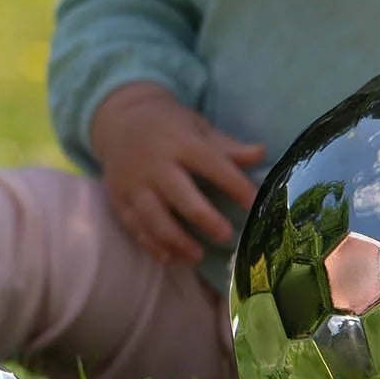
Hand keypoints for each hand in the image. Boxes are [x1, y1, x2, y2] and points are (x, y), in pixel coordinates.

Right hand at [88, 82, 265, 265]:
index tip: (254, 203)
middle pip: (181, 195)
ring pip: (154, 217)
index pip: (212, 164)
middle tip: (226, 236)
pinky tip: (169, 258)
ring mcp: (133, 183)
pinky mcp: (118, 198)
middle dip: (204, 218)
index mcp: (180, 142)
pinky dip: (151, 244)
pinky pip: (134, 226)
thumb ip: (228, 148)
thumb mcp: (198, 128)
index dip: (234, 185)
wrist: (120, 120)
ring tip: (197, 256)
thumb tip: (262, 153)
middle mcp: (155, 163)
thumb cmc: (170, 127)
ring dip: (176, 240)